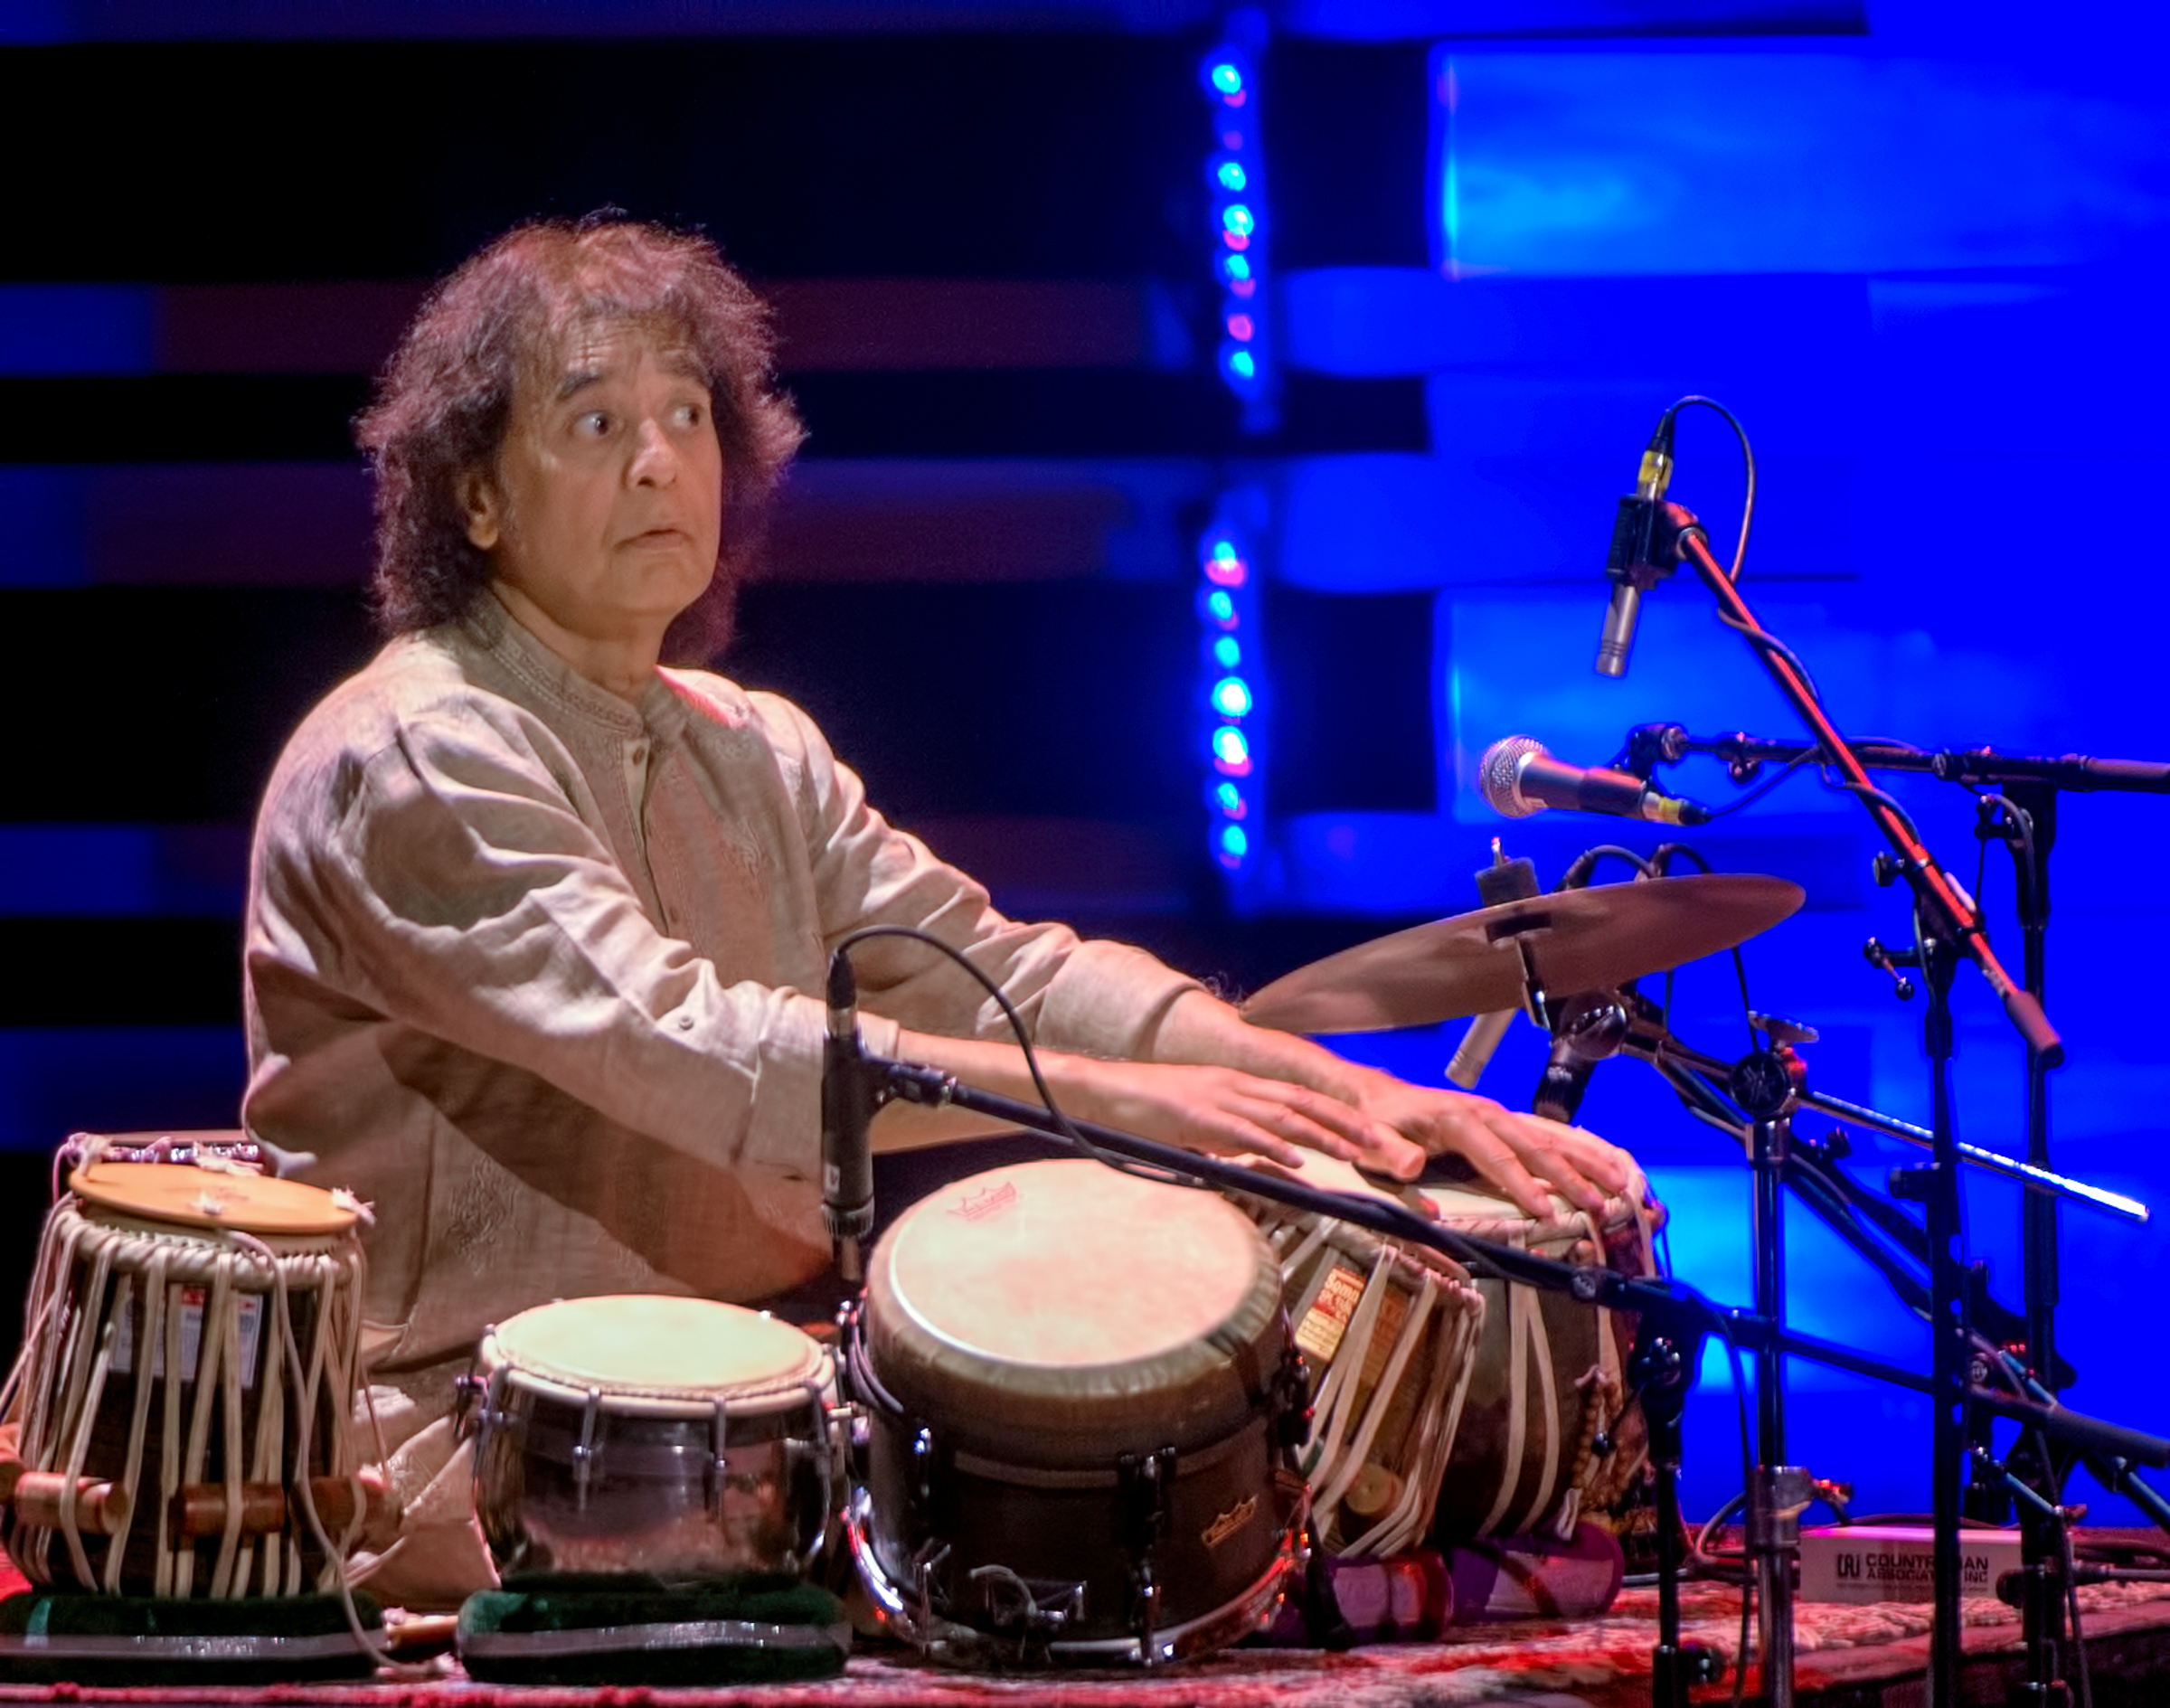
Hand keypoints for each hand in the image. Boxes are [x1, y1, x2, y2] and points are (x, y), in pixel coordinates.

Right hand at [1057, 1058, 1425, 1176]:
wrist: (1105, 1092)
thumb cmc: (1148, 1109)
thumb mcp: (1201, 1119)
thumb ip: (1235, 1133)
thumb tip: (1268, 1157)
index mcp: (1237, 1084)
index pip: (1297, 1095)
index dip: (1334, 1111)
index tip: (1365, 1129)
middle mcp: (1234, 1086)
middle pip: (1300, 1101)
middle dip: (1342, 1121)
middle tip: (1376, 1141)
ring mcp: (1217, 1099)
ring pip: (1281, 1115)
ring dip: (1319, 1134)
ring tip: (1350, 1152)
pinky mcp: (1197, 1117)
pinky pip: (1241, 1132)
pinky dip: (1271, 1145)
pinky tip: (1294, 1160)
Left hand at [1346, 1069, 1638, 1220]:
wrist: (1378, 1098)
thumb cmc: (1378, 1125)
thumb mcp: (1373, 1141)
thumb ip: (1390, 1153)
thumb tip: (1413, 1165)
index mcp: (1459, 1119)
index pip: (1498, 1156)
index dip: (1524, 1185)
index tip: (1548, 1212)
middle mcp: (1487, 1112)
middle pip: (1538, 1144)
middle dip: (1573, 1176)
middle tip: (1605, 1204)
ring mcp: (1500, 1114)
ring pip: (1553, 1135)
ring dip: (1590, 1158)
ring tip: (1625, 1182)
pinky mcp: (1506, 1120)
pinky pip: (1550, 1132)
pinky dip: (1582, 1146)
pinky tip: (1608, 1159)